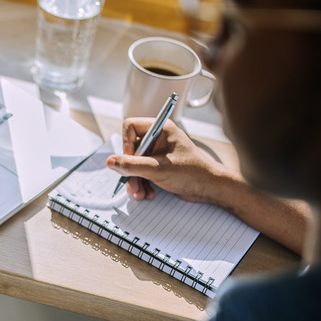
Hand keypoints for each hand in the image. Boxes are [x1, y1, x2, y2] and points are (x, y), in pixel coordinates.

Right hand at [106, 118, 228, 202]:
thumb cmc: (191, 172)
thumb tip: (110, 162)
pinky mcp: (159, 165)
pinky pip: (142, 172)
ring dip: (135, 180)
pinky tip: (148, 194)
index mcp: (160, 129)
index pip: (129, 127)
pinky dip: (142, 183)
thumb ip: (132, 165)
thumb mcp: (157, 169)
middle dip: (130, 170)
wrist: (210, 188)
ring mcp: (158, 152)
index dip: (126, 145)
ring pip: (134, 163)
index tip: (131, 161)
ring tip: (140, 194)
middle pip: (130, 149)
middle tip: (132, 186)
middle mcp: (158, 138)